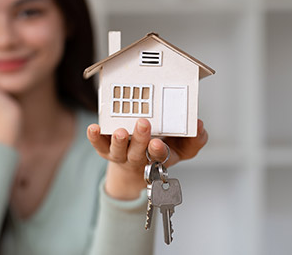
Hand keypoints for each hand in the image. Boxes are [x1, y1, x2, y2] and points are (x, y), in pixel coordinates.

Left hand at [86, 119, 207, 199]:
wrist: (137, 167)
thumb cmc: (162, 150)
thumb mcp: (184, 148)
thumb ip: (196, 139)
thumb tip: (199, 124)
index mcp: (159, 156)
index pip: (160, 156)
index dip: (159, 150)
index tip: (158, 143)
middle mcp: (138, 157)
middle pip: (138, 152)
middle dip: (140, 139)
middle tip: (143, 124)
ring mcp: (120, 154)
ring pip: (118, 150)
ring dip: (118, 141)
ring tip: (119, 131)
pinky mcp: (105, 149)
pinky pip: (99, 145)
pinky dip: (94, 137)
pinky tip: (93, 128)